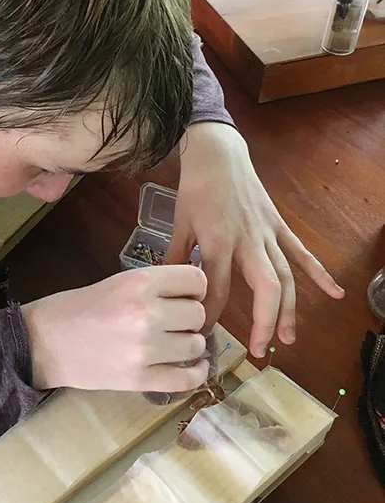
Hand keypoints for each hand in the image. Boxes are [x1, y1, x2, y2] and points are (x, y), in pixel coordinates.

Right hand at [22, 265, 209, 391]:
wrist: (43, 343)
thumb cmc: (76, 309)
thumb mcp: (117, 282)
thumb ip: (154, 286)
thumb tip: (194, 293)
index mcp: (139, 283)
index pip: (195, 280)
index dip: (193, 288)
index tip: (184, 295)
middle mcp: (146, 313)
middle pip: (198, 313)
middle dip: (189, 317)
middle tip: (174, 322)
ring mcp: (145, 349)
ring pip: (196, 344)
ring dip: (189, 344)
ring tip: (172, 343)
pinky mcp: (140, 379)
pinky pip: (187, 379)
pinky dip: (196, 373)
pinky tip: (192, 367)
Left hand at [166, 123, 343, 358]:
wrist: (218, 152)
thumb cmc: (195, 187)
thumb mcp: (179, 222)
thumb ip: (176, 258)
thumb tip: (168, 290)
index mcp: (217, 241)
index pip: (217, 289)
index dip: (212, 315)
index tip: (205, 334)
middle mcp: (247, 240)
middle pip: (264, 287)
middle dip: (263, 321)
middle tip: (258, 351)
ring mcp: (267, 233)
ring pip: (286, 276)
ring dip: (289, 310)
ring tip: (286, 339)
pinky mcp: (278, 225)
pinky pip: (301, 252)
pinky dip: (319, 273)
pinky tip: (334, 294)